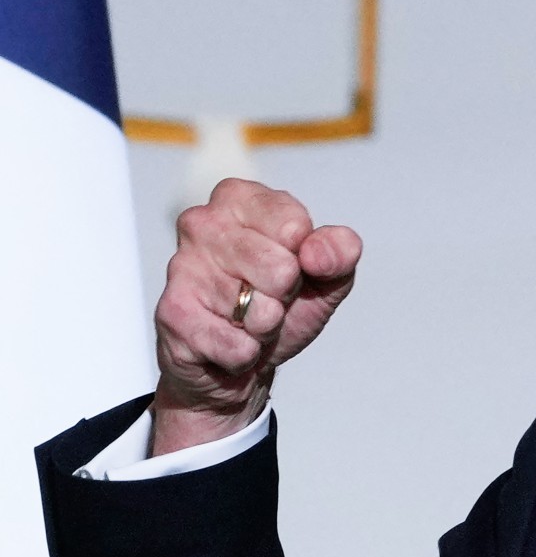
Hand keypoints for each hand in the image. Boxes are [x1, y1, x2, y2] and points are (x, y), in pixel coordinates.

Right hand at [150, 178, 361, 454]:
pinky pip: (236, 345)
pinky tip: (229, 340)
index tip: (293, 265)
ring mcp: (183, 266)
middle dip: (285, 296)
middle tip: (270, 297)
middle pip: (280, 269)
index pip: (295, 226)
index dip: (307, 259)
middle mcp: (203, 222)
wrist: (245, 358)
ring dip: (265, 327)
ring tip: (247, 318)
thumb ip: (341, 251)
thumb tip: (316, 254)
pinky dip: (245, 352)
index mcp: (241, 198)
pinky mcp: (172, 313)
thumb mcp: (328, 274)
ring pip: (259, 311)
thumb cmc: (282, 303)